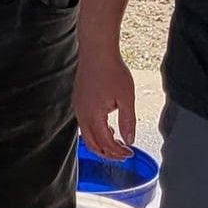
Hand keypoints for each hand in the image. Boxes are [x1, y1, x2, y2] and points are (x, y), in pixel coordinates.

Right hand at [74, 43, 137, 160]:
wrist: (97, 52)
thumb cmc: (112, 71)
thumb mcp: (126, 98)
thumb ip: (128, 121)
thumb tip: (129, 140)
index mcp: (94, 116)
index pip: (105, 143)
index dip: (118, 151)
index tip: (130, 153)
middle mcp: (82, 115)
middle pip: (92, 144)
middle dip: (107, 153)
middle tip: (122, 154)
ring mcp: (78, 108)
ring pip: (86, 135)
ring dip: (101, 143)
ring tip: (116, 142)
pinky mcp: (78, 101)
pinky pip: (84, 124)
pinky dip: (95, 132)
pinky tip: (107, 126)